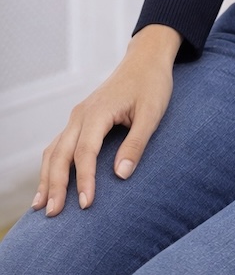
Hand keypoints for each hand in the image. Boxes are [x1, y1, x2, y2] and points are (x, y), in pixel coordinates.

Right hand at [32, 24, 180, 216]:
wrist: (145, 60)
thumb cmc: (152, 85)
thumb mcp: (151, 113)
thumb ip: (136, 143)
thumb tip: (121, 175)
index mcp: (98, 111)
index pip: (85, 152)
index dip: (85, 180)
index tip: (86, 204)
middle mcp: (81, 114)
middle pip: (61, 154)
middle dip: (55, 185)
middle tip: (53, 214)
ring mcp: (77, 116)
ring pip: (54, 150)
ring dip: (47, 178)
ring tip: (41, 207)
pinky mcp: (79, 119)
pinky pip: (58, 144)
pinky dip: (51, 165)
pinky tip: (49, 183)